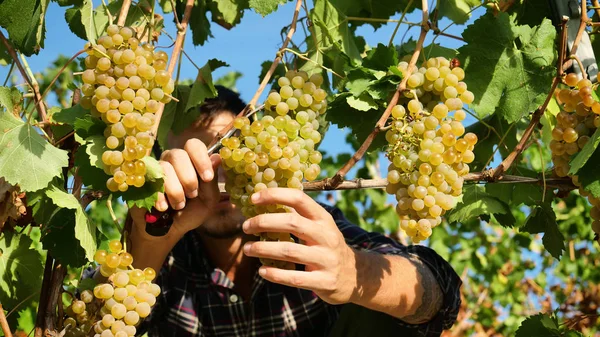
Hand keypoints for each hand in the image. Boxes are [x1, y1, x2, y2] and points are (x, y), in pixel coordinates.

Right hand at [130, 138, 220, 238]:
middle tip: (192, 195)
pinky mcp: (141, 179)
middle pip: (179, 155)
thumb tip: (217, 157)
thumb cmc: (190, 212)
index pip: (194, 145)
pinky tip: (164, 208)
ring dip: (176, 191)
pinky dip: (161, 197)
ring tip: (179, 205)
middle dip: (188, 179)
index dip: (201, 159)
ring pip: (165, 168)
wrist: (168, 230)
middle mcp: (173, 160)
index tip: (207, 178)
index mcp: (191, 161)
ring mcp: (155, 168)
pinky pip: (150, 181)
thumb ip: (212, 181)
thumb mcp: (208, 200)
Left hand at [242, 188, 357, 304]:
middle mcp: (326, 236)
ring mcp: (326, 259)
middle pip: (291, 223)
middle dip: (263, 223)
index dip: (275, 195)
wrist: (354, 276)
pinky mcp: (324, 281)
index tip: (254, 198)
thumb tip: (267, 200)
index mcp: (323, 219)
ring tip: (247, 249)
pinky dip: (275, 274)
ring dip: (263, 249)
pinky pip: (295, 278)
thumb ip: (297, 216)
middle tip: (245, 226)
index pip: (299, 199)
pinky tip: (262, 271)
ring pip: (289, 251)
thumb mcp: (320, 227)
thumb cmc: (327, 246)